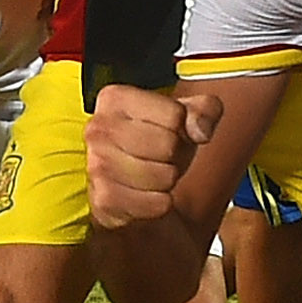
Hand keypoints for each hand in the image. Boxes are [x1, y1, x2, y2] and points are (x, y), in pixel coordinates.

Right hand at [85, 82, 224, 229]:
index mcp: (114, 98)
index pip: (175, 115)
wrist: (128, 184)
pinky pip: (158, 204)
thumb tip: (200, 131)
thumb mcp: (184, 117)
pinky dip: (161, 204)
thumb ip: (204, 110)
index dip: (182, 128)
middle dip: (175, 155)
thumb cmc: (156, 144)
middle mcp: (98, 129)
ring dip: (168, 180)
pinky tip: (146, 194)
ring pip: (165, 177)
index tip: (167, 132)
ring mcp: (97, 165)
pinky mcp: (104, 200)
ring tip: (153, 173)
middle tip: (161, 157)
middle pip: (168, 146)